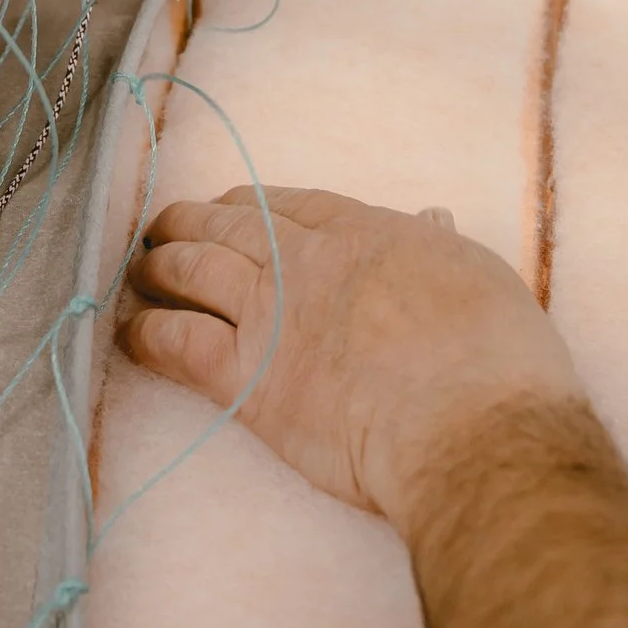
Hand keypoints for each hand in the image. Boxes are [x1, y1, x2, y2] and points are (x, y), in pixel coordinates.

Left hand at [121, 186, 581, 535]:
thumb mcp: (480, 277)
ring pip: (192, 269)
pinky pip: (176, 341)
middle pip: (230, 226)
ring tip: (140, 270)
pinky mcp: (246, 377)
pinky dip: (146, 331)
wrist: (471, 423)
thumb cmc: (496, 358)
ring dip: (160, 265)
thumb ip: (441, 250)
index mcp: (366, 233)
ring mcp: (271, 314)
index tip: (234, 207)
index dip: (252, 204)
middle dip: (192, 222)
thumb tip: (431, 222)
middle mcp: (308, 260)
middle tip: (167, 229)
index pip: (291, 205)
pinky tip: (131, 331)